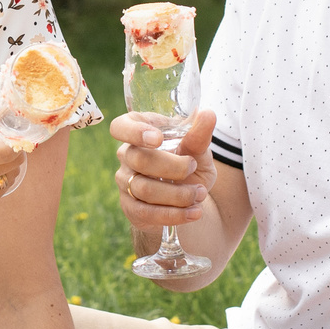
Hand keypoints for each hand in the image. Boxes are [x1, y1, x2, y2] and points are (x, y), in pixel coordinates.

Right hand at [113, 108, 217, 227]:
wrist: (189, 198)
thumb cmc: (188, 163)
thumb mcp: (198, 150)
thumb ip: (200, 135)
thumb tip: (208, 114)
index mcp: (139, 132)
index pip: (121, 127)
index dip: (134, 132)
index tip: (158, 139)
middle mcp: (127, 155)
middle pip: (139, 159)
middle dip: (172, 166)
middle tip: (193, 167)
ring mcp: (125, 182)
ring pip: (145, 189)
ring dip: (178, 194)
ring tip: (200, 194)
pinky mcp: (131, 207)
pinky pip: (147, 213)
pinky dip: (174, 214)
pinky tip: (194, 212)